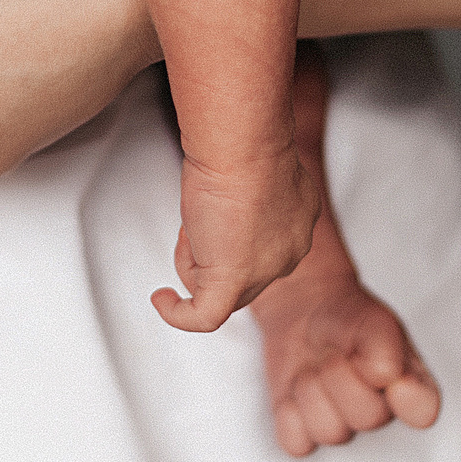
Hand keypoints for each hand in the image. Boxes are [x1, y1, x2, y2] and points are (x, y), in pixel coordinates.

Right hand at [151, 147, 319, 331]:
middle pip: (243, 275)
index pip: (262, 250)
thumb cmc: (242, 145)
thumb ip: (249, 195)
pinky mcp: (235, 282)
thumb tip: (228, 208)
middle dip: (211, 251)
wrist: (241, 147)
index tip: (212, 213)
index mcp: (298, 223)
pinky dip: (179, 313)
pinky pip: (205, 316)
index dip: (229, 236)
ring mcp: (265, 271)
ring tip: (191, 224)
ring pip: (220, 288)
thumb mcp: (252, 170)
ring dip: (192, 260)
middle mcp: (290, 251)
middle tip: (198, 218)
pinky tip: (162, 299)